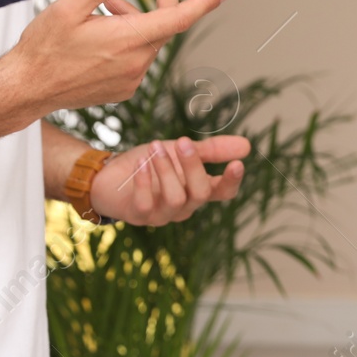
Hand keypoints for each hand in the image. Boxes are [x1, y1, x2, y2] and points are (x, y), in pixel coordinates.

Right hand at [8, 0, 229, 121]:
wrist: (26, 89)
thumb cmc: (43, 47)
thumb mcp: (68, 7)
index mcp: (128, 39)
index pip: (177, 18)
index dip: (203, 3)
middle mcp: (136, 63)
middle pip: (164, 25)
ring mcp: (131, 80)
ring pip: (148, 41)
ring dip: (137, 20)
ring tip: (107, 6)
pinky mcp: (123, 90)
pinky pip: (137, 59)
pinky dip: (129, 41)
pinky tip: (103, 34)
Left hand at [91, 135, 249, 226]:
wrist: (108, 175)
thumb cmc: (149, 165)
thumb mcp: (181, 151)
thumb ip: (211, 150)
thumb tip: (248, 145)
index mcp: (198, 191)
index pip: (223, 192)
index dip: (231, 181)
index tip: (238, 163)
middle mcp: (184, 207)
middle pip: (200, 193)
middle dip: (192, 166)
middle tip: (183, 141)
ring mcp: (162, 214)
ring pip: (175, 198)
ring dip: (166, 170)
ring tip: (155, 147)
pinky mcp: (139, 215)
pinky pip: (147, 203)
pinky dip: (145, 182)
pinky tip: (141, 163)